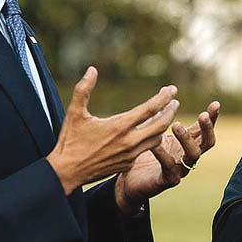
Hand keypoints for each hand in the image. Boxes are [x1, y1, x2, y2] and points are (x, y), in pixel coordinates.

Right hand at [46, 67, 179, 194]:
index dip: (164, 98)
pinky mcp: (127, 165)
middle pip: (161, 125)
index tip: (172, 89)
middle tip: (174, 102)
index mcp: (119, 126)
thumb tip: (92, 69)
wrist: (66, 172)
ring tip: (164, 115)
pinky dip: (150, 139)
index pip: (150, 109)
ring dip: (162, 127)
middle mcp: (129, 142)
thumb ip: (83, 89)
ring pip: (156, 139)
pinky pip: (145, 150)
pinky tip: (147, 132)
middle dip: (170, 112)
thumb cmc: (70, 141)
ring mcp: (130, 156)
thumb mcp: (74, 113)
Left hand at [115, 101, 219, 213]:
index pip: (204, 130)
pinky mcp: (167, 181)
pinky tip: (155, 144)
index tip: (216, 104)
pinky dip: (163, 155)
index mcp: (187, 144)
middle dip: (207, 129)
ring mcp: (180, 170)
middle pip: (207, 143)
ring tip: (176, 125)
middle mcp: (187, 157)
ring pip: (192, 156)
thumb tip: (167, 90)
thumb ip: (164, 117)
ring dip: (187, 139)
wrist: (130, 181)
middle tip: (202, 115)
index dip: (212, 118)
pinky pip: (169, 168)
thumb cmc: (145, 153)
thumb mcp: (157, 131)